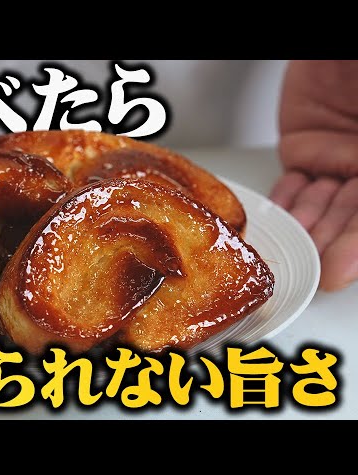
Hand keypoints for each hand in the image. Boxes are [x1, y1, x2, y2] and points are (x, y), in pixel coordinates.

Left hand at [270, 60, 357, 291]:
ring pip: (321, 206)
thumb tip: (357, 198)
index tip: (337, 273)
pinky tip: (280, 222)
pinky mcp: (305, 147)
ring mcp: (339, 159)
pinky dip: (286, 204)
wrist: (338, 46)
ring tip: (290, 247)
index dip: (356, 248)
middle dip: (329, 245)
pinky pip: (294, 184)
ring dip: (305, 229)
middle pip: (351, 218)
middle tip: (307, 269)